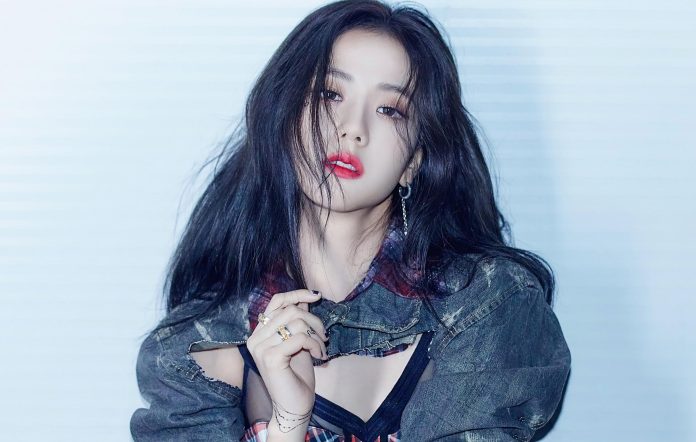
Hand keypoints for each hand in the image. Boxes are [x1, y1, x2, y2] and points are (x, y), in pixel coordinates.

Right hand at [245, 289, 328, 434]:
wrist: (294, 405)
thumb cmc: (296, 375)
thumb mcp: (298, 341)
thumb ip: (297, 321)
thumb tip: (306, 298)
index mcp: (259, 333)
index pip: (276, 301)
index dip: (297, 294)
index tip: (316, 296)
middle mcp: (255, 338)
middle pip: (290, 310)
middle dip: (314, 320)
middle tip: (324, 337)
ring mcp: (261, 348)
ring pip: (296, 322)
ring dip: (316, 335)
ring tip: (321, 349)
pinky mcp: (271, 357)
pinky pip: (299, 338)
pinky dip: (315, 345)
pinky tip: (319, 357)